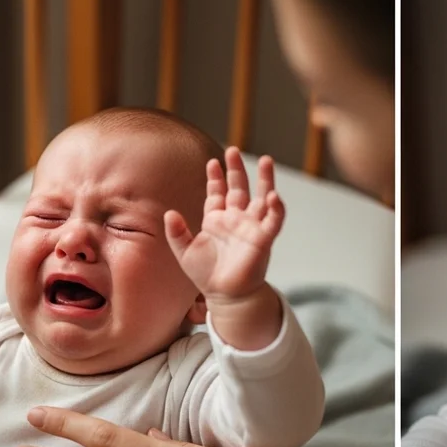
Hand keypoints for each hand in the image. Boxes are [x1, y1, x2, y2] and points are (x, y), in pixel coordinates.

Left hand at [168, 147, 284, 303]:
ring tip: (267, 160)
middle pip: (239, 188)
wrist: (224, 296)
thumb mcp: (184, 252)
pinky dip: (276, 208)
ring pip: (261, 198)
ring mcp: (251, 227)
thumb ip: (176, 233)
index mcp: (217, 220)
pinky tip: (274, 195)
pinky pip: (274, 221)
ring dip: (265, 180)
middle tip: (233, 150)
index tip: (212, 162)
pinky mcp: (263, 239)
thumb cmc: (206, 275)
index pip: (217, 193)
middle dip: (237, 170)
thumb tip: (169, 213)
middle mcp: (236, 220)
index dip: (215, 177)